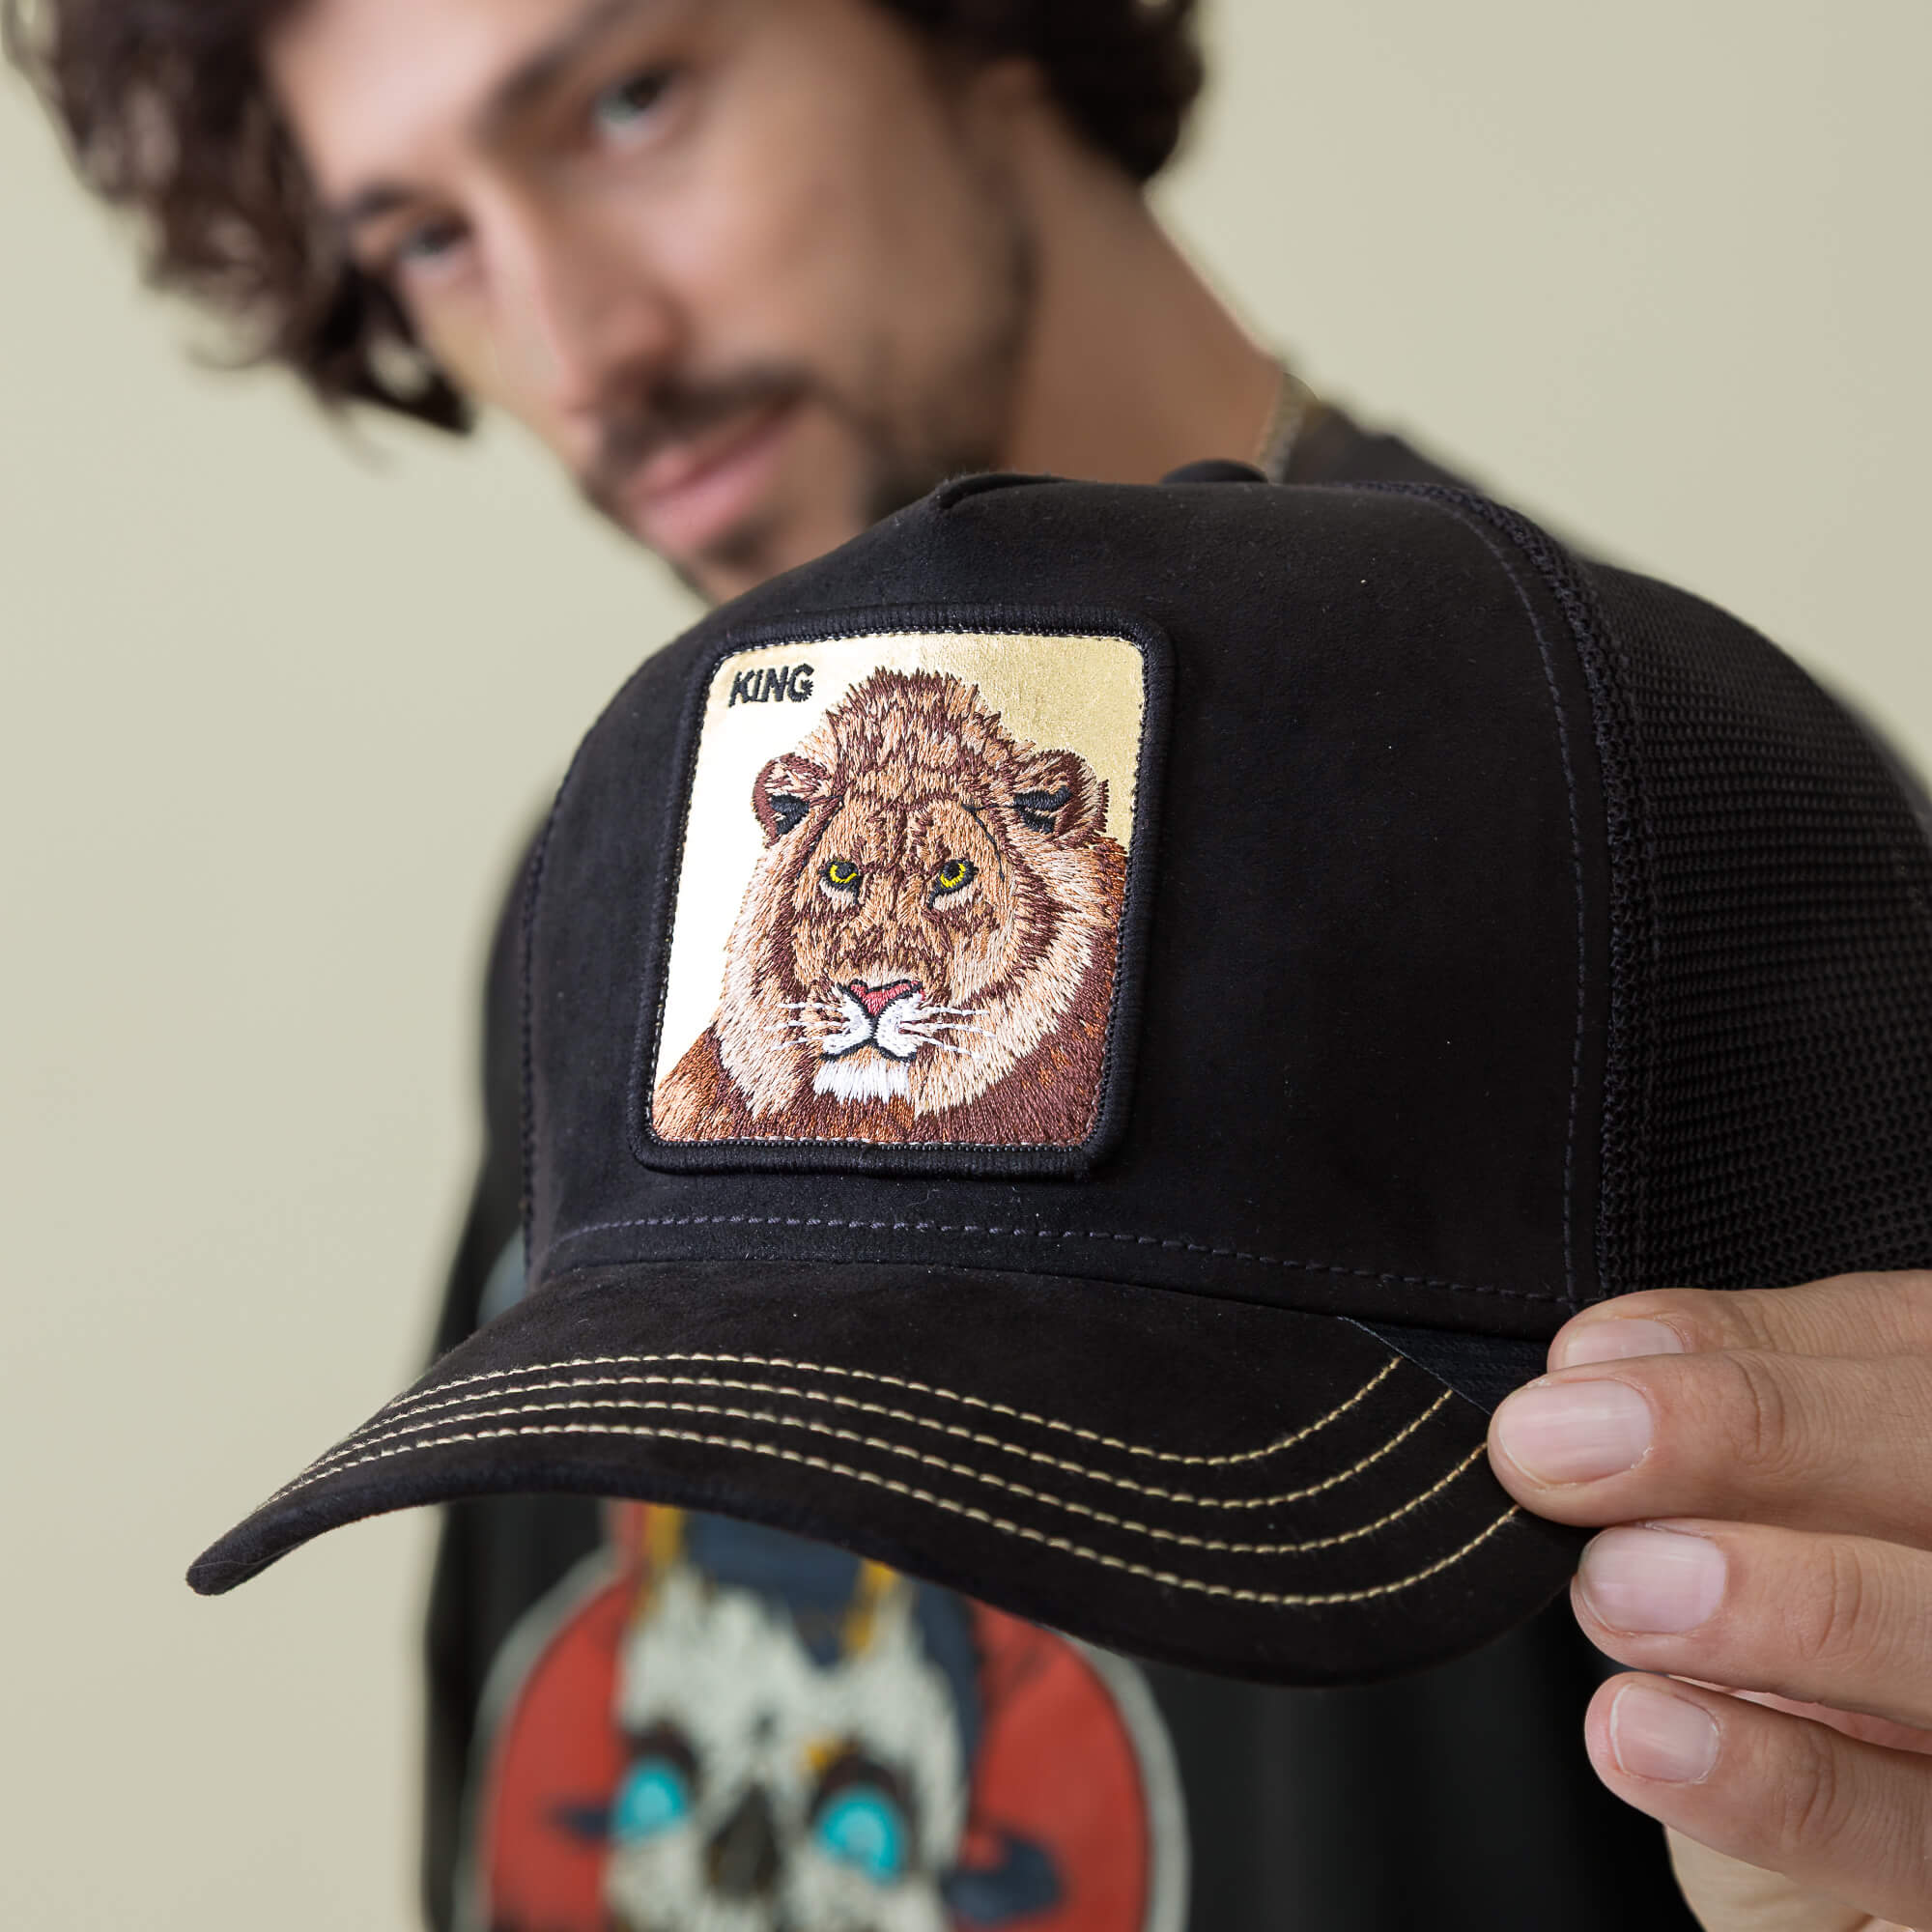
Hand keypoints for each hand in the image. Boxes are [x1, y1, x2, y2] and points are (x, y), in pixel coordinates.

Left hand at [1487, 1271, 1931, 1931]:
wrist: (1829, 1906)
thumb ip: (1711, 1447)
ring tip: (1613, 1587)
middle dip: (1758, 1438)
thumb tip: (1591, 1377)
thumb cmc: (1790, 1698)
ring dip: (1783, 1603)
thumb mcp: (1749, 1540)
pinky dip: (1773, 1783)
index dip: (1751, 1353)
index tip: (1582, 1363)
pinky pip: (1914, 1836)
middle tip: (1560, 1452)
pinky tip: (1640, 1729)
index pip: (1905, 1358)